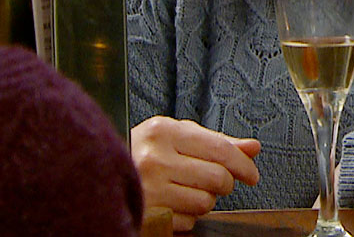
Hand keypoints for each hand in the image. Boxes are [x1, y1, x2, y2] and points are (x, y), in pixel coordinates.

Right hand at [131, 116, 260, 231]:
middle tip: (211, 181)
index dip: (242, 164)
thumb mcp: (177, 137)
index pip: (219, 149)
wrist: (99, 174)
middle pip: (218, 178)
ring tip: (184, 190)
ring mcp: (149, 189)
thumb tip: (253, 147)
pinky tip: (172, 203)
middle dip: (223, 183)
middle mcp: (154, 159)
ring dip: (203, 200)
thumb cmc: (144, 153)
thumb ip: (215, 142)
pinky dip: (187, 216)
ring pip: (206, 203)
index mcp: (163, 131)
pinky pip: (188, 222)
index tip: (251, 174)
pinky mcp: (148, 215)